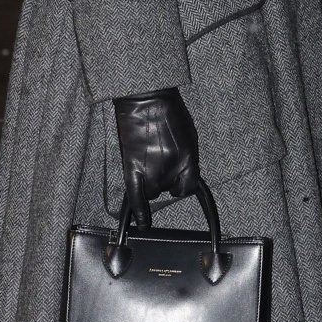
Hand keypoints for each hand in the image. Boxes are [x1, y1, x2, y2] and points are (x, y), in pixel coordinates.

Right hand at [113, 88, 199, 226]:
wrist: (145, 98)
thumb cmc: (169, 112)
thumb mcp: (190, 135)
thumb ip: (188, 158)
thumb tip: (185, 174)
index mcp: (189, 159)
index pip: (189, 188)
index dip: (183, 184)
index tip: (179, 181)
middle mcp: (171, 168)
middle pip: (168, 188)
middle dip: (165, 178)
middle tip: (158, 158)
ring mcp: (151, 170)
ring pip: (152, 191)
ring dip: (151, 182)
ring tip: (146, 161)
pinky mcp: (132, 168)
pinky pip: (136, 198)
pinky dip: (139, 211)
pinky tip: (141, 223)